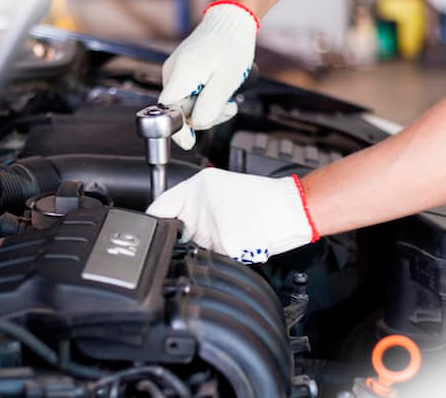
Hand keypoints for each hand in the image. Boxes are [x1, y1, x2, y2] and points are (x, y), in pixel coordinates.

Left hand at [146, 168, 319, 263]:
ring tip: (231, 231)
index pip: (157, 210)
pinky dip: (224, 256)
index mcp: (195, 187)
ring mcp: (211, 228)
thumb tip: (167, 219)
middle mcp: (199, 205)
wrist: (292, 208)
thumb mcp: (218, 186)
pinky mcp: (224, 247)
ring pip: (195, 250)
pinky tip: (239, 241)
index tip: (153, 231)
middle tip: (214, 226)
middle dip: (187, 236)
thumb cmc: (260, 198)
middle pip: (175, 235)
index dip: (154, 223)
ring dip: (207, 248)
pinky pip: (214, 260)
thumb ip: (190, 200)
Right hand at [159, 2, 258, 149]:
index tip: (189, 142)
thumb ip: (209, 107)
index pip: (168, 112)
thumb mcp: (226, 82)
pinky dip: (204, 97)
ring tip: (226, 100)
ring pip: (186, 104)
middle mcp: (172, 73)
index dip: (178, 131)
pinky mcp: (181, 72)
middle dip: (204, 117)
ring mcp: (175, 72)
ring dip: (207, 108)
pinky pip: (189, 94)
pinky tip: (217, 91)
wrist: (231, 22)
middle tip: (226, 109)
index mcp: (181, 75)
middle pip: (180, 111)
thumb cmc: (231, 46)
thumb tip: (195, 127)